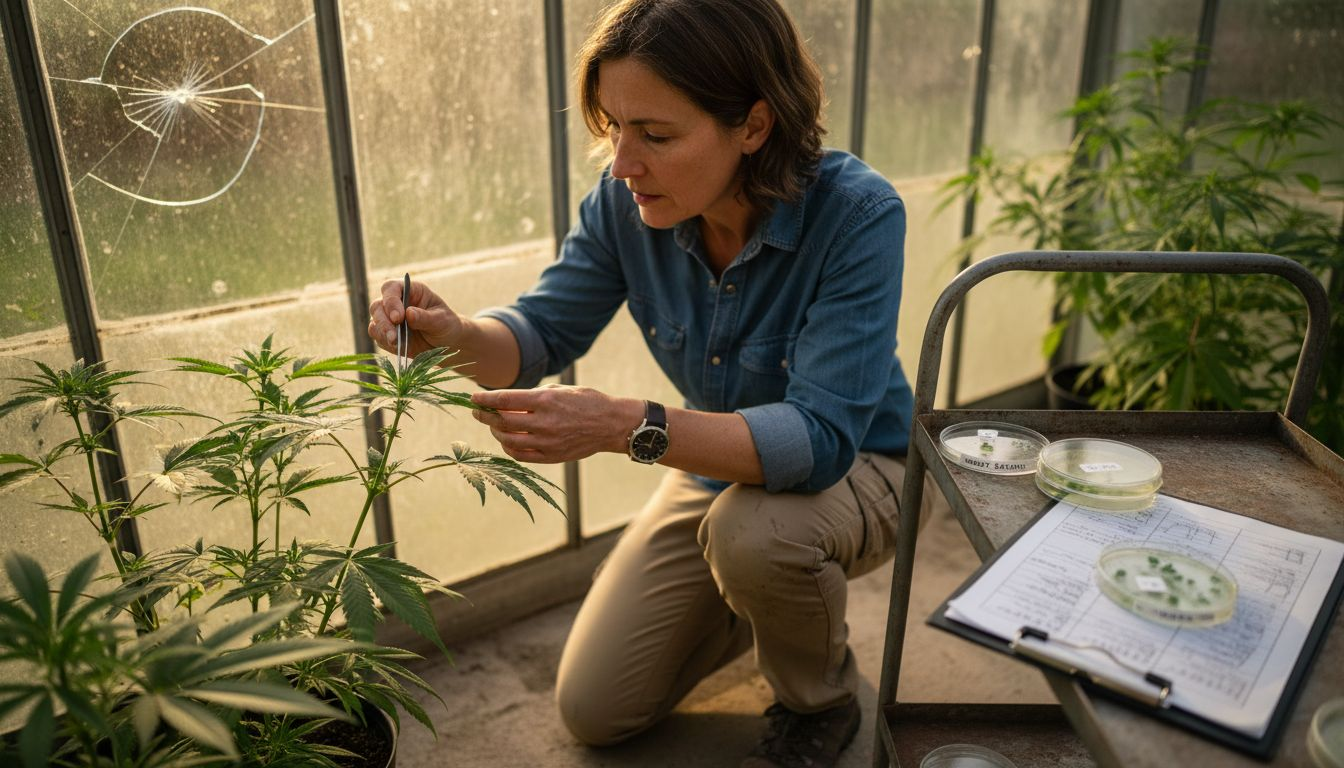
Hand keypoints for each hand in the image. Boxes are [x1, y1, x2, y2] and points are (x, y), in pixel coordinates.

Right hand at [367, 279, 463, 356]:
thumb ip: (425, 317)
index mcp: (410, 290)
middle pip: (377, 306)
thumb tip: (409, 313)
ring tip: (396, 344)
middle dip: (384, 322)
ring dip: (382, 333)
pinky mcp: (386, 334)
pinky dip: (384, 342)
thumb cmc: (446, 325)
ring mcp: (388, 318)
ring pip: (374, 322)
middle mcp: (396, 302)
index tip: (398, 318)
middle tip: (394, 336)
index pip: (391, 288)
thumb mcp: (441, 320)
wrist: (447, 344)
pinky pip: (378, 337)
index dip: (391, 301)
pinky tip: (397, 348)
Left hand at [471, 385, 642, 463]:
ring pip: (508, 440)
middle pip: (502, 421)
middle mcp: (544, 422)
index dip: (484, 399)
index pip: (504, 400)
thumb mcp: (560, 389)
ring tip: (494, 425)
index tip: (473, 397)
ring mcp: (547, 442)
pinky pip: (520, 455)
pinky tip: (508, 440)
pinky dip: (509, 447)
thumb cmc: (587, 401)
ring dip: (496, 432)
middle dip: (484, 415)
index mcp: (546, 400)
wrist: (611, 424)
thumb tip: (506, 400)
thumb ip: (533, 395)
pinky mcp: (551, 456)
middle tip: (477, 411)